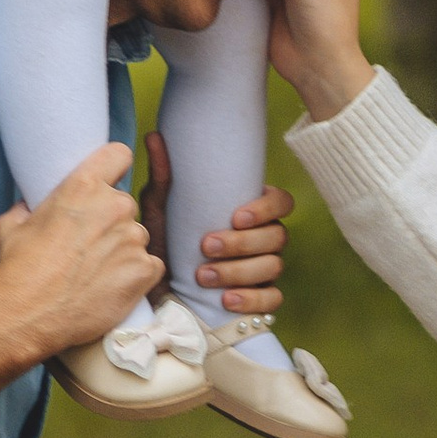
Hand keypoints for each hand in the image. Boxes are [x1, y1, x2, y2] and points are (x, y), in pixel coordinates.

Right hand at [0, 141, 160, 404]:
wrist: (28, 315)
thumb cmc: (18, 270)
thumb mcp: (11, 225)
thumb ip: (27, 207)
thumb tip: (28, 206)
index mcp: (82, 186)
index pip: (119, 155)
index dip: (115, 168)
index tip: (110, 181)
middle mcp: (114, 206)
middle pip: (125, 205)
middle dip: (112, 222)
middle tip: (89, 246)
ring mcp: (133, 238)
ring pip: (137, 237)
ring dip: (123, 250)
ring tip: (96, 273)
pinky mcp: (145, 269)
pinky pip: (150, 266)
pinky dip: (136, 276)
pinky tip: (111, 287)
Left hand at [141, 128, 295, 321]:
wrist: (156, 291)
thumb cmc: (164, 245)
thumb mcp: (159, 212)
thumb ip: (162, 178)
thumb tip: (154, 136)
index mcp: (251, 213)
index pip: (282, 202)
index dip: (266, 208)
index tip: (235, 216)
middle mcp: (264, 240)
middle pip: (278, 236)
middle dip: (242, 243)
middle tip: (206, 246)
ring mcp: (265, 270)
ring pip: (273, 267)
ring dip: (238, 271)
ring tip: (203, 276)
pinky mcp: (260, 299)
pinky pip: (272, 300)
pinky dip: (251, 299)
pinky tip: (226, 300)